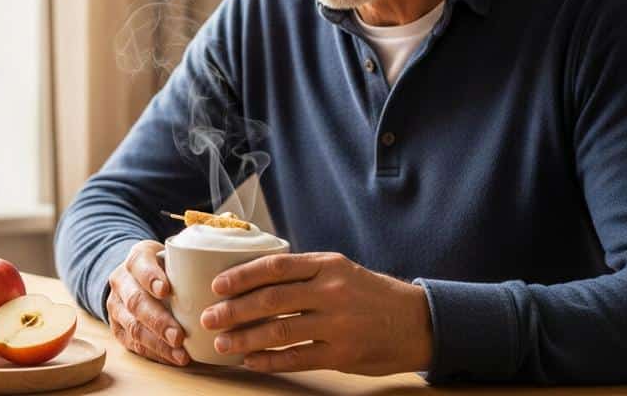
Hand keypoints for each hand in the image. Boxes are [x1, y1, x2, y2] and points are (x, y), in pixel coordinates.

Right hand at [106, 240, 189, 365]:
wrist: (137, 277)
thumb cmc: (167, 267)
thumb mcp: (175, 255)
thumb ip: (194, 259)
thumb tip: (227, 266)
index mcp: (136, 258)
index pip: (139, 264)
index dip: (150, 277)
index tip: (165, 290)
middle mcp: (122, 281)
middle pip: (135, 301)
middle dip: (158, 320)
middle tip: (178, 336)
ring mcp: (116, 306)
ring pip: (133, 327)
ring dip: (158, 343)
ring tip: (180, 354)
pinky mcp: (118, 328)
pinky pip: (134, 344)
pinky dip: (156, 353)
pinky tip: (174, 358)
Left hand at [199, 252, 432, 374]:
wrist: (417, 321)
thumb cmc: (370, 293)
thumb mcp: (341, 269)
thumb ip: (304, 273)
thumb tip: (254, 278)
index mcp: (327, 265)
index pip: (275, 266)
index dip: (242, 276)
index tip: (217, 285)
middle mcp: (331, 291)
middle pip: (271, 300)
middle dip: (234, 310)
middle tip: (209, 317)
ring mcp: (338, 324)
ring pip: (280, 331)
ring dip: (246, 338)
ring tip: (223, 343)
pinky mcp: (343, 353)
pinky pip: (298, 358)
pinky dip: (270, 361)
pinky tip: (251, 361)